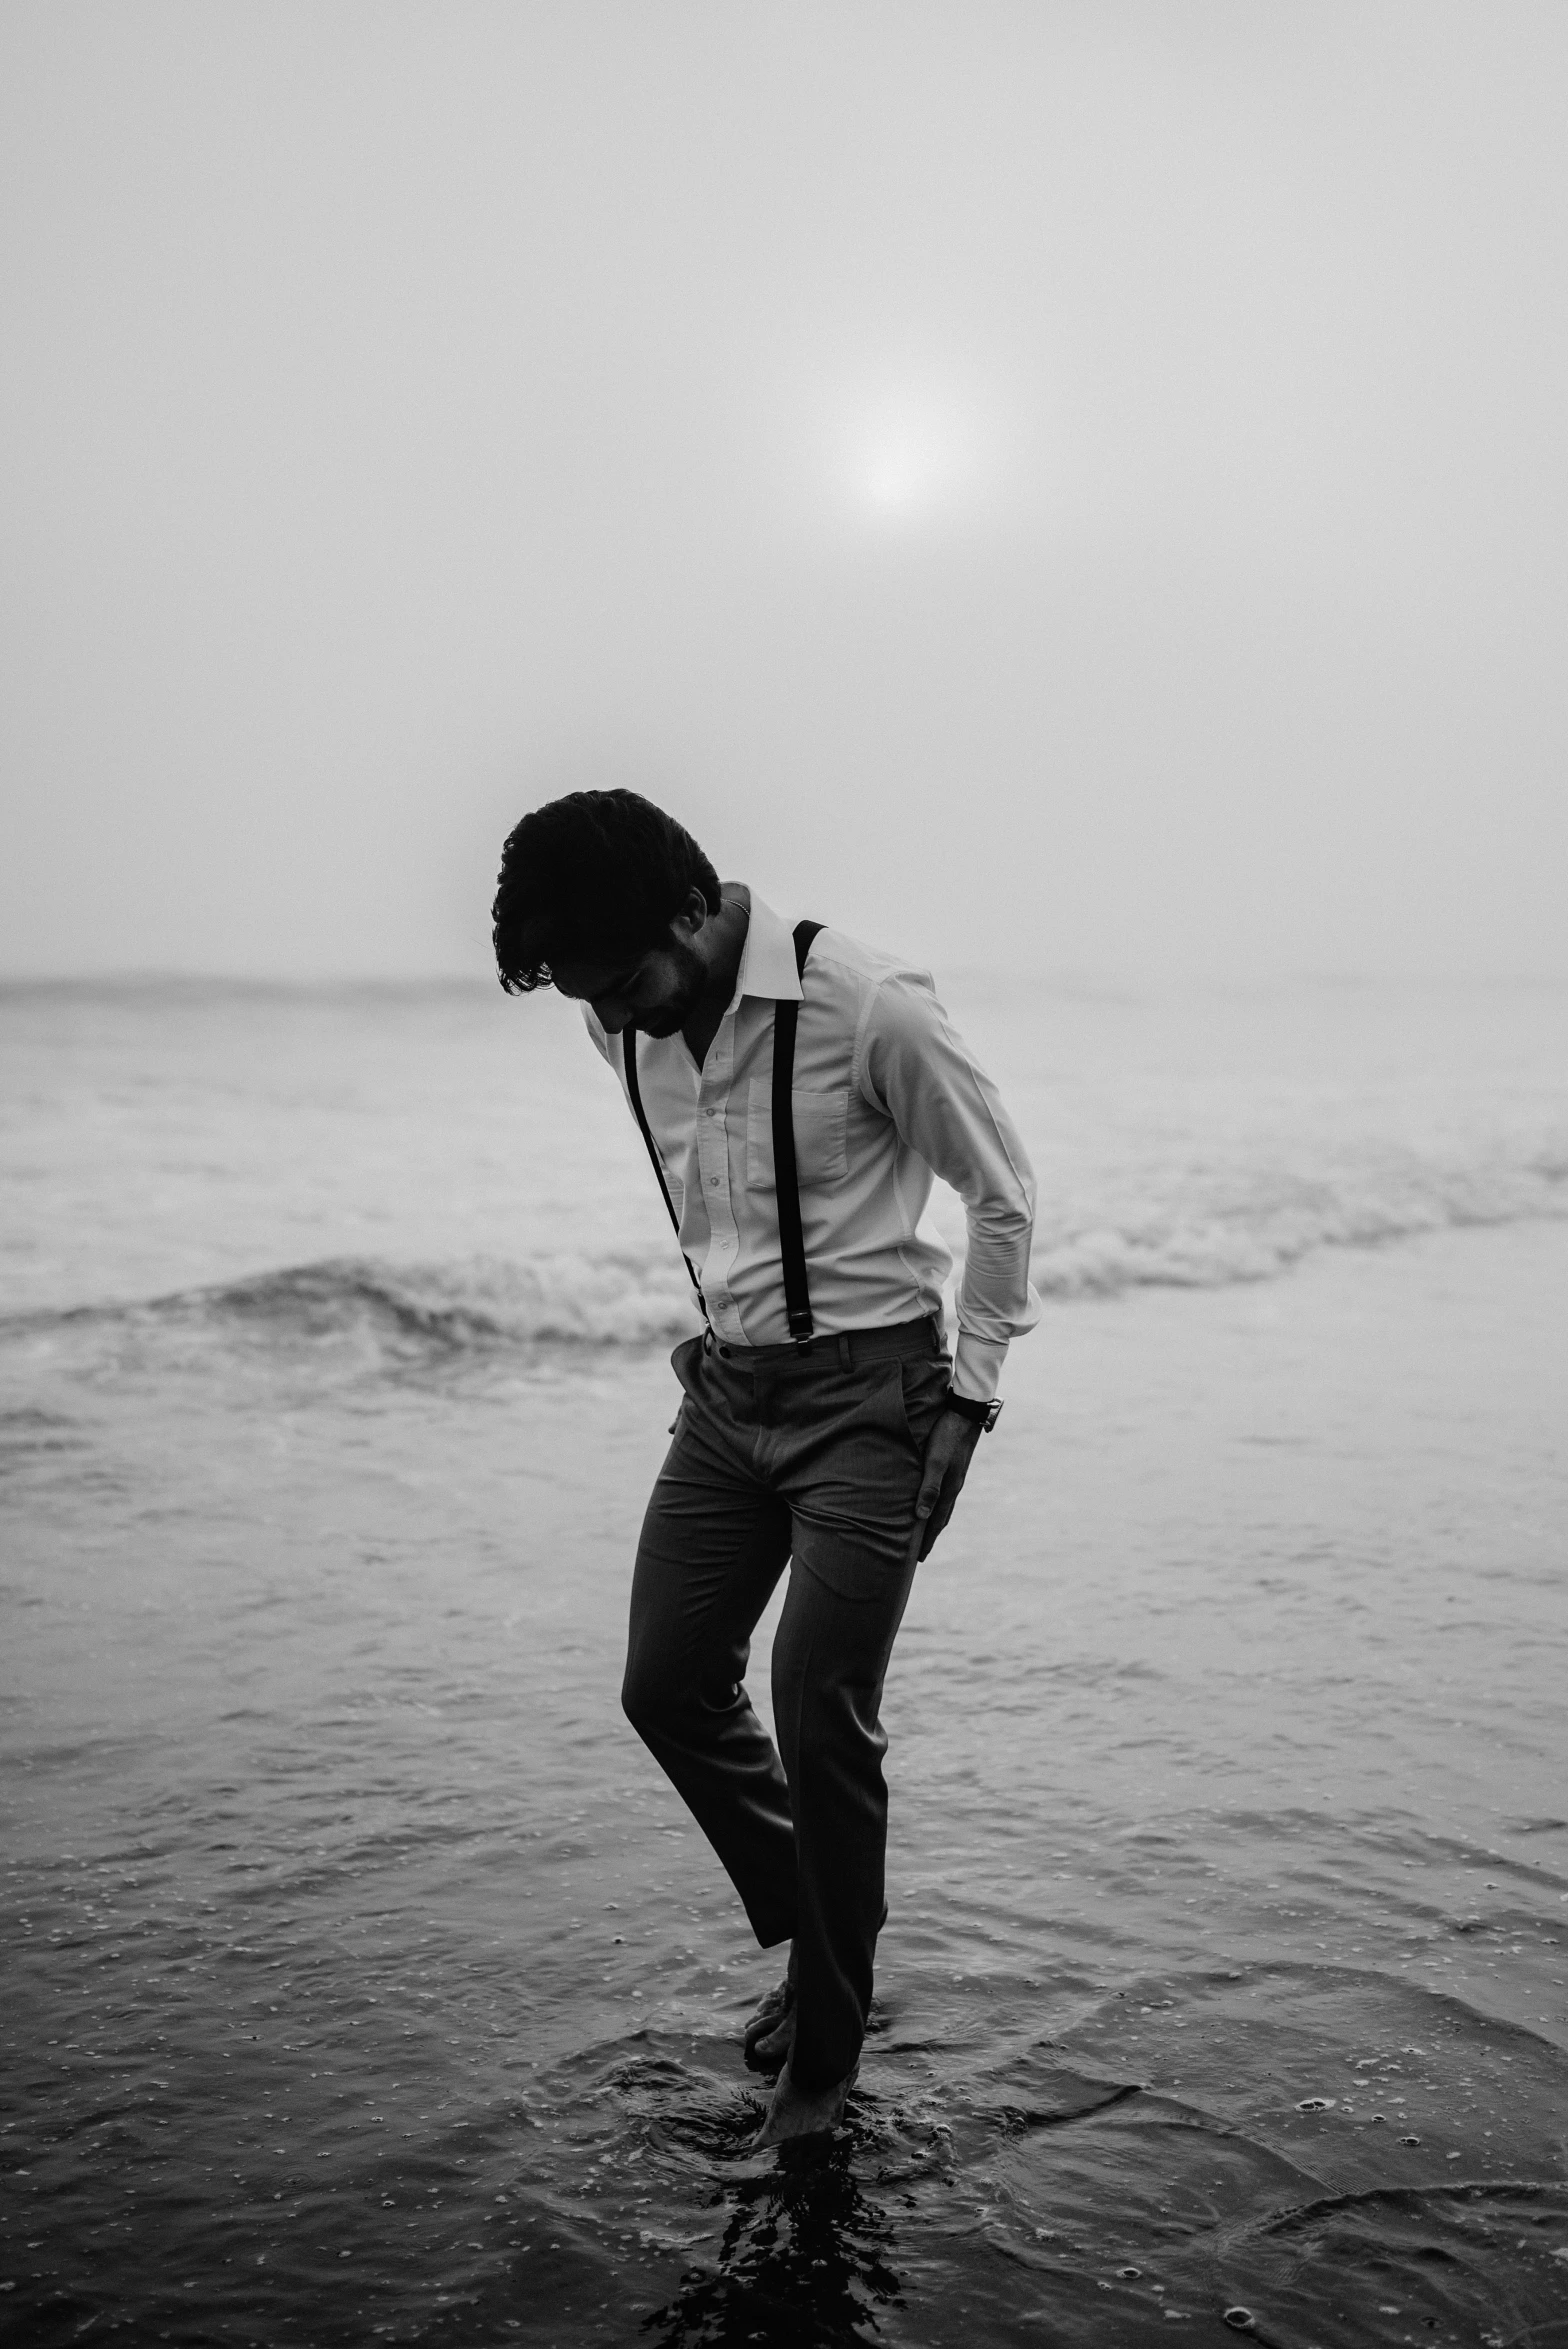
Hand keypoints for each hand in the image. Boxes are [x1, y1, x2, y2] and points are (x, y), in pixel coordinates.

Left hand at [908, 1405, 983, 1562]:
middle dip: (931, 1535)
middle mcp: (954, 1485)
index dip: (927, 1540)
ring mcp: (955, 1475)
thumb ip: (929, 1487)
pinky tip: (931, 1499)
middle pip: (941, 1517)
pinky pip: (943, 1491)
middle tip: (920, 1552)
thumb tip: (921, 1517)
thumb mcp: (935, 1461)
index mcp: (950, 1488)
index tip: (919, 1558)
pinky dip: (936, 1503)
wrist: (966, 1411)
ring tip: (924, 1531)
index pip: (936, 1522)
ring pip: (943, 1505)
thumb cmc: (946, 1435)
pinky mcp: (953, 1465)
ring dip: (934, 1520)